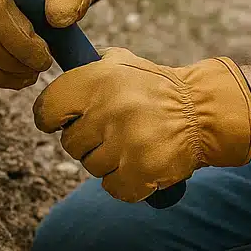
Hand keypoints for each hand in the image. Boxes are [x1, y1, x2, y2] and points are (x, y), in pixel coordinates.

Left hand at [32, 46, 250, 201]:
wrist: (203, 111)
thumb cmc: (157, 88)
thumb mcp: (123, 63)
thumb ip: (88, 69)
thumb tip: (58, 81)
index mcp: (99, 80)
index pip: (48, 108)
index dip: (50, 118)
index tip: (60, 121)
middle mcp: (109, 110)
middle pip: (70, 143)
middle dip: (88, 140)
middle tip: (111, 131)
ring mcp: (125, 143)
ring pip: (91, 167)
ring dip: (107, 161)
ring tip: (130, 144)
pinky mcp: (141, 171)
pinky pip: (112, 187)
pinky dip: (124, 182)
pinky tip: (138, 164)